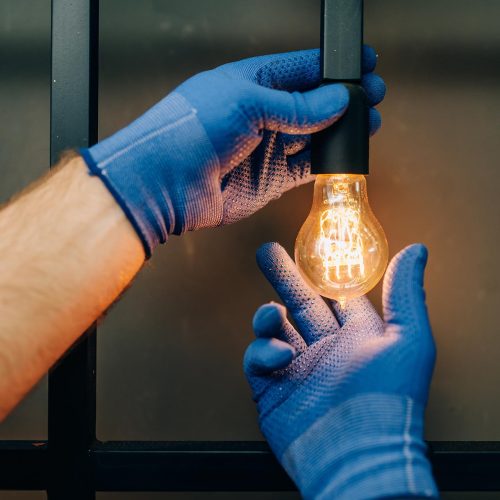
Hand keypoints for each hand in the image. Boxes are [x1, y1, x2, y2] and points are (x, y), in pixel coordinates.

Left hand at [80, 47, 384, 256]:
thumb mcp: (248, 103)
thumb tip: (337, 99)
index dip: (334, 67)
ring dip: (339, 132)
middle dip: (344, 100)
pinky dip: (326, 163)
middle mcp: (261, 114)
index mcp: (252, 82)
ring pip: (313, 137)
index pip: (302, 68)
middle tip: (372, 97)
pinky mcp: (269, 179)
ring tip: (367, 126)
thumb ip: (296, 106)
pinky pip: (306, 168)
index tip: (365, 64)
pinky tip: (344, 156)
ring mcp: (266, 148)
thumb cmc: (191, 130)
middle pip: (312, 103)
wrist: (165, 183)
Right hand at [244, 243, 437, 498]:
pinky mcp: (273, 391)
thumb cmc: (388, 400)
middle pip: (299, 304)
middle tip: (267, 252)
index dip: (323, 273)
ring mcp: (298, 370)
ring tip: (270, 313)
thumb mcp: (407, 340)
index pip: (336, 297)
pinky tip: (277, 356)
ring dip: (267, 315)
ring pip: (274, 329)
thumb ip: (406, 294)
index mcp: (356, 338)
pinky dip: (261, 352)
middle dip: (284, 277)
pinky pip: (258, 361)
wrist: (356, 457)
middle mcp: (326, 351)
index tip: (311, 248)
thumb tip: (418, 250)